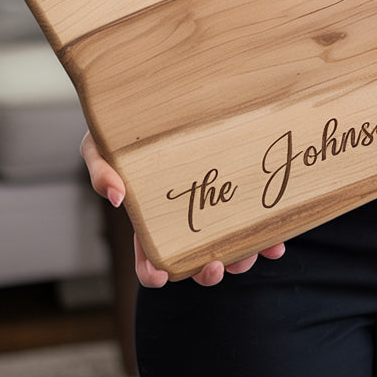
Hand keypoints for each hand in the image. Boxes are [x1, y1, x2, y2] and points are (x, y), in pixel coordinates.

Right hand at [80, 131, 285, 287]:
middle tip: (215, 265)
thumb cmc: (124, 131)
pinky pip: (253, 223)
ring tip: (253, 251)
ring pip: (228, 248)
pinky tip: (276, 241)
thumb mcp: (100, 146)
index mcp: (149, 219)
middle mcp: (182, 222)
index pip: (149, 260)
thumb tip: (116, 196)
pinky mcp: (237, 194)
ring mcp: (212, 210)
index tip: (161, 275)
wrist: (164, 102)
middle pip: (195, 262)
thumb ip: (100, 169)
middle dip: (207, 273)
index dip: (154, 274)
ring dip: (242, 258)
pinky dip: (266, 237)